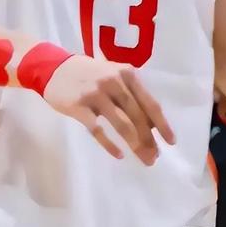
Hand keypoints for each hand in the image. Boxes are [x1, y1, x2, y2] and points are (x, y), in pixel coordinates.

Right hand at [43, 55, 175, 165]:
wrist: (54, 68)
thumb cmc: (89, 73)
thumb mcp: (113, 75)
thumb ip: (130, 94)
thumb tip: (152, 124)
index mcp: (126, 73)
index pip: (149, 102)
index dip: (162, 124)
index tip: (171, 142)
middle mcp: (113, 81)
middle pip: (137, 116)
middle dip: (149, 139)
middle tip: (154, 157)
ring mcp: (96, 94)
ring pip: (121, 125)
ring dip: (135, 145)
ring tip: (143, 158)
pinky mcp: (79, 106)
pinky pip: (98, 130)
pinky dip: (110, 144)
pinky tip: (119, 154)